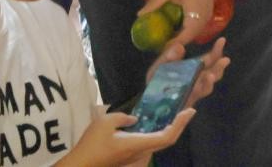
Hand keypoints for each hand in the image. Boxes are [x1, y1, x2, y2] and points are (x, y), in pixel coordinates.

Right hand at [60, 105, 193, 166]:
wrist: (82, 166)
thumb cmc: (92, 144)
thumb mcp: (105, 122)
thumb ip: (123, 117)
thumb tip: (135, 120)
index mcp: (138, 144)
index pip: (167, 136)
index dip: (180, 124)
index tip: (189, 111)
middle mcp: (141, 152)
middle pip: (166, 140)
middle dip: (178, 125)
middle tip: (185, 110)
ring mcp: (136, 157)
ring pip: (157, 143)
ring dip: (167, 129)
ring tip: (171, 113)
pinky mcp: (130, 158)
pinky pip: (148, 144)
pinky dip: (156, 133)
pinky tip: (151, 122)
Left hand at [139, 0, 215, 49]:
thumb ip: (154, 4)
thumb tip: (139, 16)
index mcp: (196, 16)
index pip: (183, 39)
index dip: (170, 46)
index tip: (157, 50)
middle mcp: (204, 20)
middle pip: (189, 39)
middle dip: (174, 44)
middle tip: (158, 45)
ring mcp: (207, 17)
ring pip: (192, 33)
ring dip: (180, 37)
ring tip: (163, 38)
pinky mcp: (207, 13)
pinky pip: (195, 26)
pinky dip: (185, 30)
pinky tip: (173, 28)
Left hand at [146, 37, 229, 110]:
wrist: (147, 98)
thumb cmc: (157, 79)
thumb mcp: (161, 64)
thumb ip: (169, 56)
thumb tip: (180, 47)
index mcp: (193, 68)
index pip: (208, 60)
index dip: (216, 51)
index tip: (222, 40)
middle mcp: (196, 80)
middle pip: (213, 73)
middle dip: (219, 67)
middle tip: (225, 59)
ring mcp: (192, 93)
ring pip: (207, 87)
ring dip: (210, 82)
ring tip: (211, 76)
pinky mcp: (186, 103)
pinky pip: (195, 99)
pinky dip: (198, 93)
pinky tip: (199, 88)